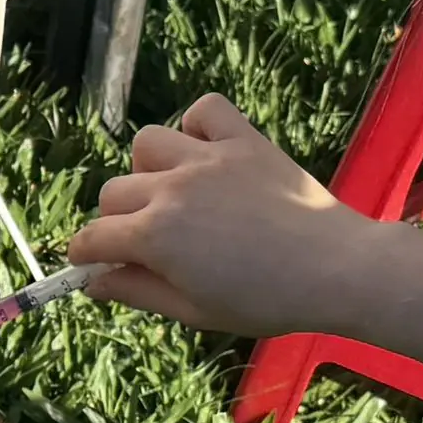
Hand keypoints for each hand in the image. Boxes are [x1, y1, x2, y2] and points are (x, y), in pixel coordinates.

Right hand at [65, 93, 393, 337]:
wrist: (336, 268)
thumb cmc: (267, 300)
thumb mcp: (194, 311)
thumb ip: (137, 293)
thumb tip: (94, 282)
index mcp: (154, 236)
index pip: (92, 237)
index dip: (86, 255)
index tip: (96, 264)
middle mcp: (172, 189)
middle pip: (114, 192)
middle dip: (117, 220)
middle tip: (147, 242)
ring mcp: (208, 159)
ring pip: (146, 144)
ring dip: (149, 169)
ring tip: (173, 192)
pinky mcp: (244, 141)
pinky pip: (204, 111)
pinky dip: (197, 125)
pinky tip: (206, 154)